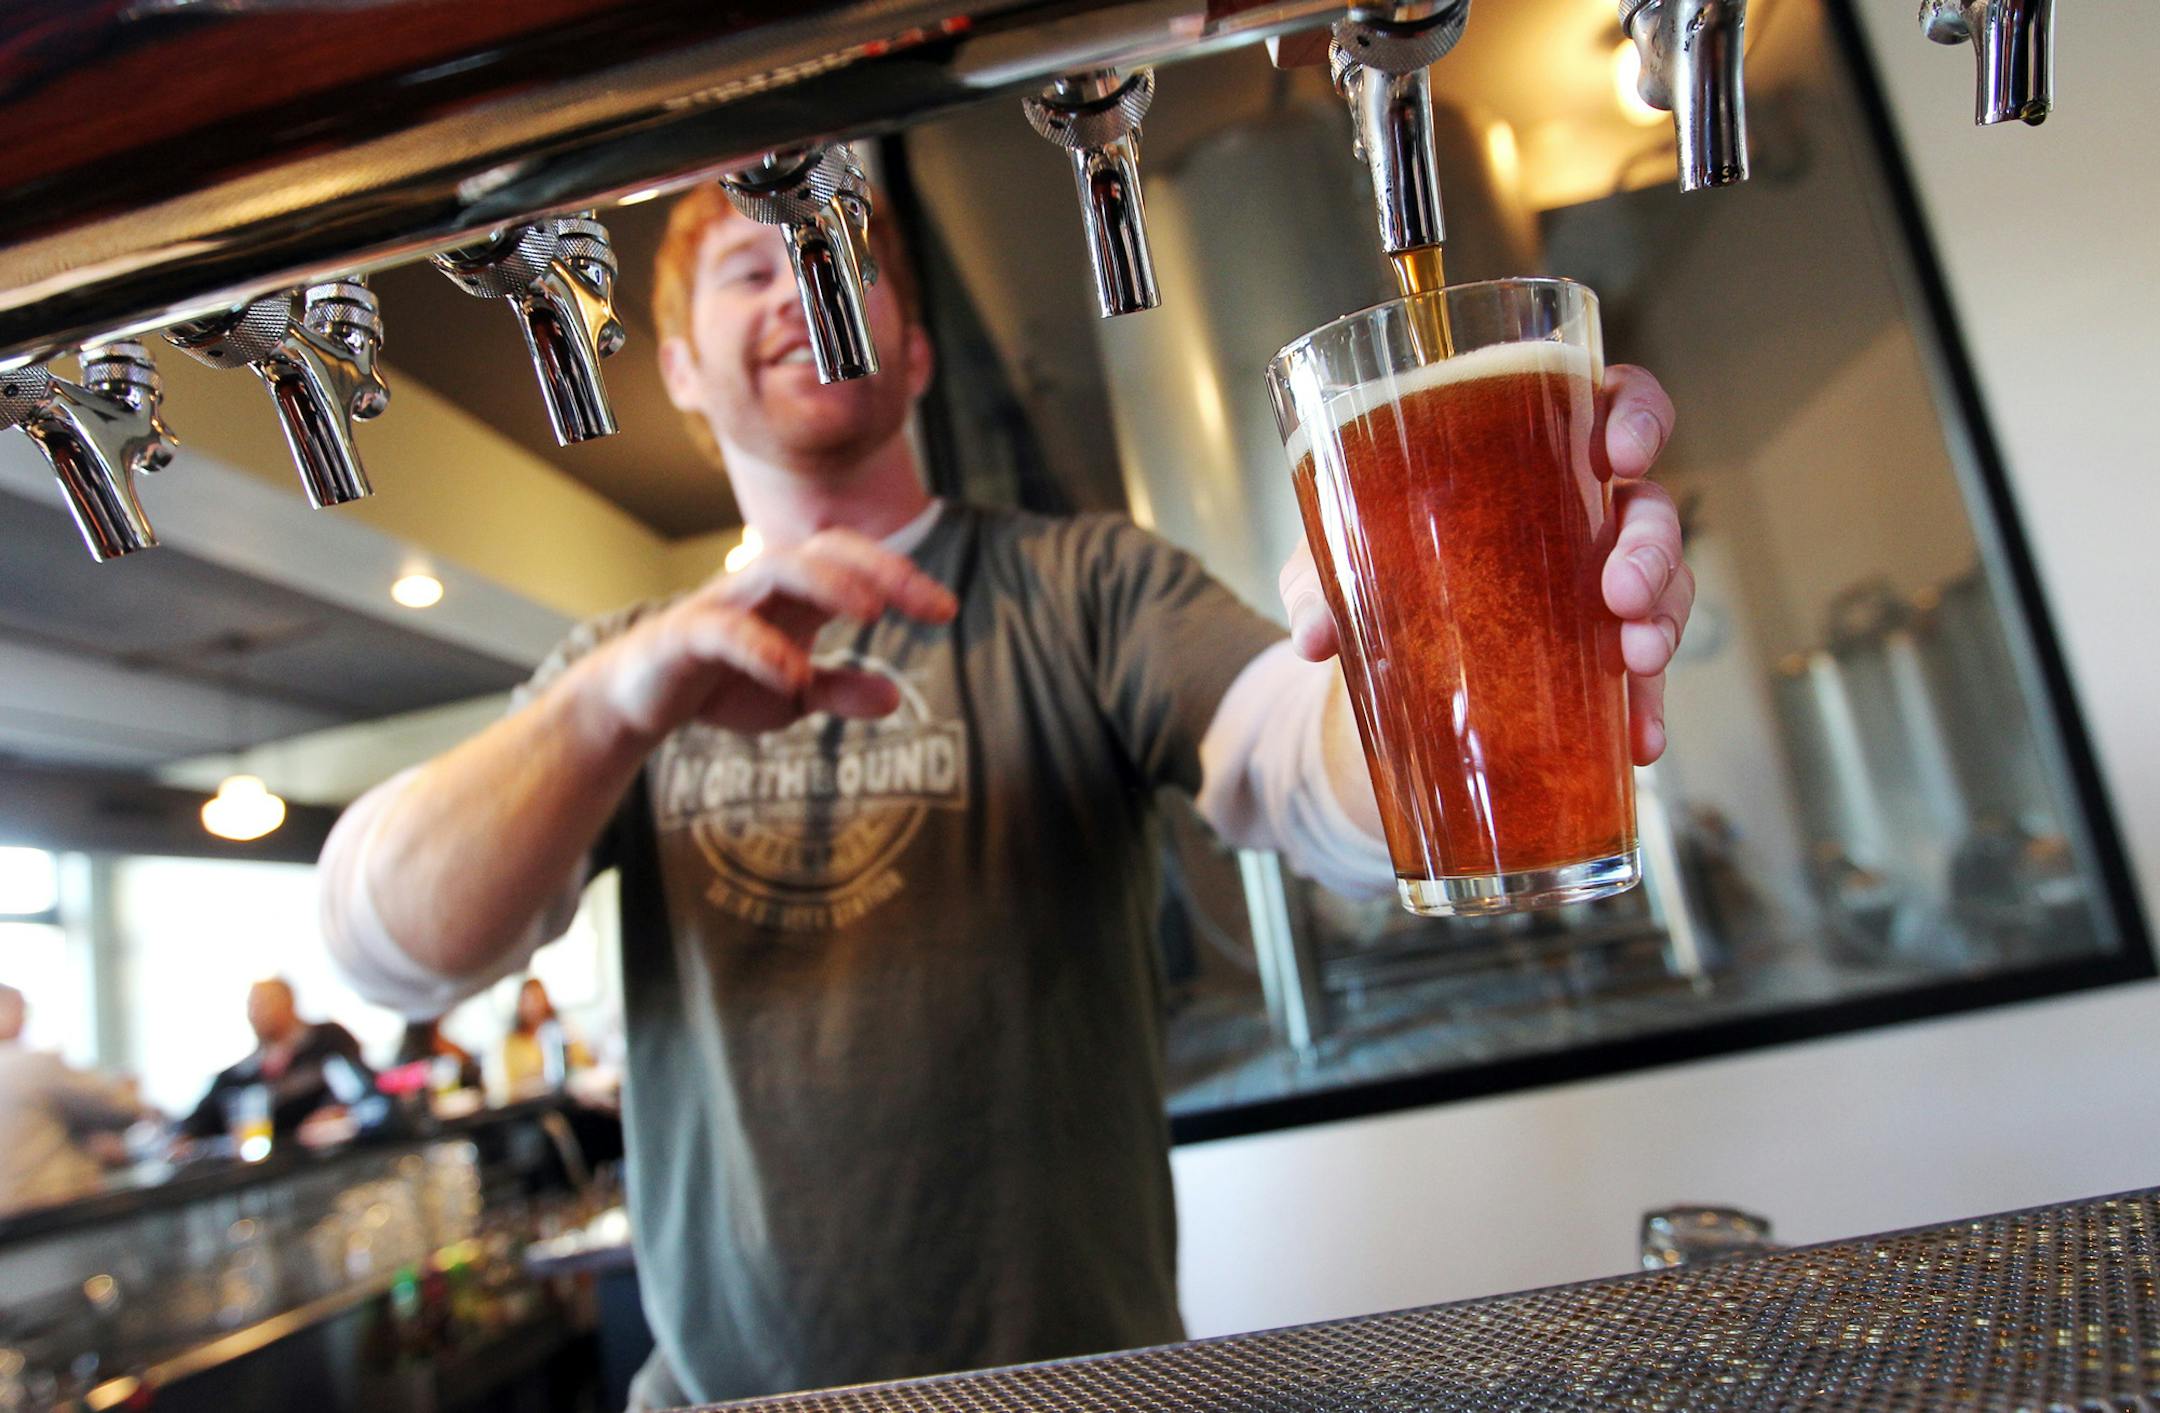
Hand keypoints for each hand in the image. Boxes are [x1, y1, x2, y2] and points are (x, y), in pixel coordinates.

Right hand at [589, 528, 958, 743]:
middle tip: (927, 605)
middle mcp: (762, 585)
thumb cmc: (720, 683)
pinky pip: (725, 630)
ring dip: (828, 585)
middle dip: (880, 569)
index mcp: (794, 592)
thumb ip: (839, 691)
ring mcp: (722, 604)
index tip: (947, 611)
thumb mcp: (791, 697)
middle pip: (824, 548)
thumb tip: (896, 697)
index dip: (901, 578)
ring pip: (777, 568)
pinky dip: (763, 649)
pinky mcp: (684, 634)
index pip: (854, 562)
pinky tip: (795, 676)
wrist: (636, 699)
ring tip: (870, 614)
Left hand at [1277, 364, 1686, 764]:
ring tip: (1637, 661)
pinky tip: (1639, 739)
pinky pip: (1640, 673)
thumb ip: (1318, 582)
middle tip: (1622, 591)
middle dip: (1651, 547)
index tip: (1619, 455)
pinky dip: (1645, 705)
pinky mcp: (1596, 651)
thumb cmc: (1369, 556)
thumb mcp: (1333, 561)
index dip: (1636, 416)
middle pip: (1650, 506)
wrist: (1373, 642)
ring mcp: (1599, 580)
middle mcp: (1582, 508)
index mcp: (1534, 449)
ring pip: (1665, 584)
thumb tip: (1316, 635)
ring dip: (1663, 622)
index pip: (1613, 401)